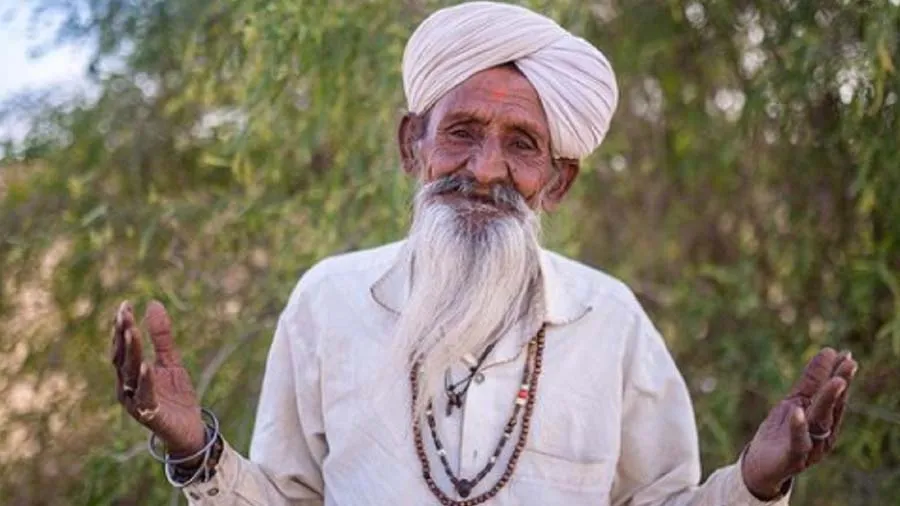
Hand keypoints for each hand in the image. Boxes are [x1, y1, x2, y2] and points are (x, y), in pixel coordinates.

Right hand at [111, 300, 205, 458]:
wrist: (190, 428)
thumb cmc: (175, 395)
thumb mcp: (171, 361)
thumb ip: (162, 337)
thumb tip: (153, 303)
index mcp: (130, 374)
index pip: (122, 347)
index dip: (122, 327)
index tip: (125, 305)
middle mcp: (127, 387)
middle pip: (122, 358)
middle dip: (123, 335)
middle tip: (124, 313)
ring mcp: (136, 401)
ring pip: (129, 374)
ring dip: (131, 353)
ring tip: (132, 332)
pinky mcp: (150, 414)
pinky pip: (145, 396)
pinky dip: (145, 381)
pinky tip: (146, 366)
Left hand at [741, 348, 858, 498]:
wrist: (761, 464)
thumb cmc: (781, 431)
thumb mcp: (795, 401)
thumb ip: (811, 381)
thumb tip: (829, 351)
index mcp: (825, 421)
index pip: (836, 396)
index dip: (841, 376)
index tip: (846, 354)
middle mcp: (822, 435)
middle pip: (832, 408)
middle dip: (840, 385)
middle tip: (849, 364)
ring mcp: (810, 447)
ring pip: (820, 422)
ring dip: (828, 401)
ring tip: (835, 381)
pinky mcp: (793, 457)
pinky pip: (797, 442)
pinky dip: (797, 426)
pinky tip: (797, 410)